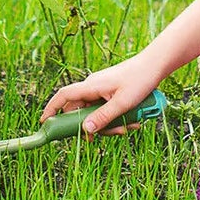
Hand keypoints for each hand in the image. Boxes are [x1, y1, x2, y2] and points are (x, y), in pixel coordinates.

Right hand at [40, 53, 161, 137]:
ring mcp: (101, 90)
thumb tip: (86, 130)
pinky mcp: (110, 92)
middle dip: (95, 126)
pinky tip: (132, 120)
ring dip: (110, 123)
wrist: (154, 65)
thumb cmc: (139, 80)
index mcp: (90, 86)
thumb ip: (104, 117)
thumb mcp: (122, 103)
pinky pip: (106, 108)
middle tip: (112, 134)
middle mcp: (92, 87)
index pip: (63, 96)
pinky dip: (116, 117)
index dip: (52, 109)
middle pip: (82, 110)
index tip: (44, 122)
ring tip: (130, 125)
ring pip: (96, 112)